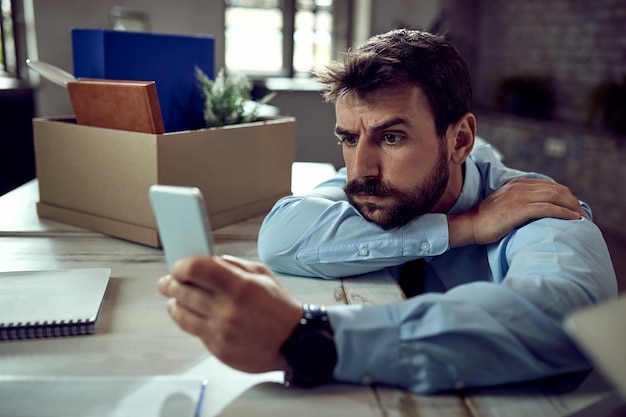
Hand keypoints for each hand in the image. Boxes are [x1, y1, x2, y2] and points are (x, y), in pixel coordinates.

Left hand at [157, 255, 302, 372]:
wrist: (296, 343)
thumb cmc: (280, 309)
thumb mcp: (263, 275)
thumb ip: (234, 265)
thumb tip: (209, 260)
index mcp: (240, 286)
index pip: (196, 269)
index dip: (182, 266)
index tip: (179, 266)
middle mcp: (228, 309)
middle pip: (183, 291)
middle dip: (171, 284)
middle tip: (167, 282)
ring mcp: (222, 332)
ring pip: (182, 315)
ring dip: (174, 305)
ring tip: (174, 300)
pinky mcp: (219, 350)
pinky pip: (195, 333)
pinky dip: (191, 322)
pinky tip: (191, 316)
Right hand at [448, 178, 584, 246]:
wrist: (470, 225)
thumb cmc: (486, 220)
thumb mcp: (504, 204)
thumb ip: (519, 201)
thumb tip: (535, 210)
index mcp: (517, 184)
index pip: (549, 185)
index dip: (565, 195)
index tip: (573, 207)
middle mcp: (521, 187)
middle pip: (556, 190)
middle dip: (572, 201)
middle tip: (582, 214)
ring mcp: (520, 197)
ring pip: (556, 197)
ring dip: (572, 207)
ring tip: (581, 218)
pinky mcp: (520, 209)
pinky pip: (549, 208)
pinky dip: (564, 213)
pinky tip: (573, 220)